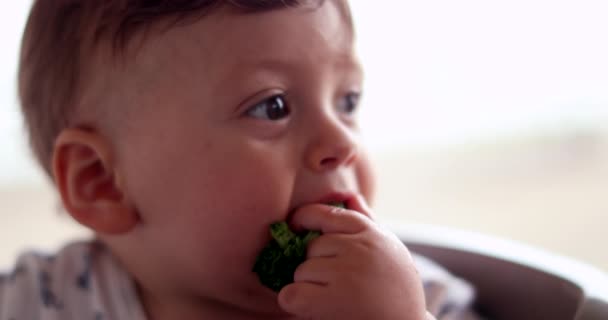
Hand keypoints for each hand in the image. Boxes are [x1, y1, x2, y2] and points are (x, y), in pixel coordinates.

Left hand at [277, 195, 427, 319]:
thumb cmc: (397, 289)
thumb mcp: (389, 249)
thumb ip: (367, 221)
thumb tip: (349, 196)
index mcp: (369, 232)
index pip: (325, 214)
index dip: (304, 219)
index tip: (296, 228)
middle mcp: (358, 248)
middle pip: (310, 247)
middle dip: (313, 265)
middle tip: (332, 283)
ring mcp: (345, 273)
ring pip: (300, 271)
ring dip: (307, 287)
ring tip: (332, 298)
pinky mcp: (333, 300)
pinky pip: (292, 294)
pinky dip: (295, 303)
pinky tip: (312, 309)